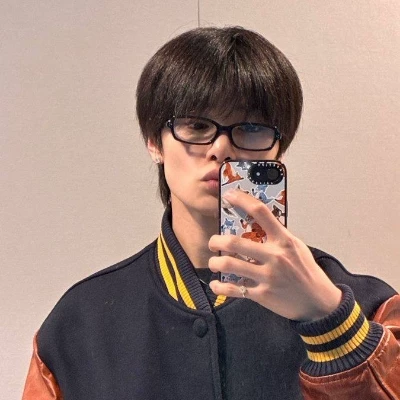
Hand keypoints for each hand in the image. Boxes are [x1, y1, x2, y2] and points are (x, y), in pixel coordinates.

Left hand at [208, 189, 341, 320]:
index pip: (261, 213)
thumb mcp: (297, 248)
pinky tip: (216, 283)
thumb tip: (256, 224)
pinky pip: (234, 289)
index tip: (229, 196)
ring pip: (230, 264)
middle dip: (216, 240)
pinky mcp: (262, 295)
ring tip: (214, 262)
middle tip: (213, 242)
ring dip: (215, 262)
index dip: (242, 200)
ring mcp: (268, 276)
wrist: (319, 302)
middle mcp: (275, 256)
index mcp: (284, 241)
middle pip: (235, 242)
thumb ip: (278, 236)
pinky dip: (220, 286)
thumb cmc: (306, 272)